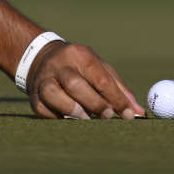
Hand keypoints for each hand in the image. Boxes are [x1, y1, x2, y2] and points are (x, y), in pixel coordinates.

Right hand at [26, 41, 144, 119]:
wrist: (42, 59)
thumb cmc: (81, 68)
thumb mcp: (101, 69)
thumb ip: (120, 90)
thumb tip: (139, 113)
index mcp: (80, 55)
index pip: (100, 78)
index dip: (116, 98)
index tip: (128, 115)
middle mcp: (60, 65)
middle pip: (75, 85)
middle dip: (94, 103)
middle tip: (107, 116)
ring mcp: (43, 80)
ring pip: (54, 95)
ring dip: (73, 110)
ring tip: (86, 118)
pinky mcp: (34, 96)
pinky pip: (44, 110)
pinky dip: (58, 117)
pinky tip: (69, 119)